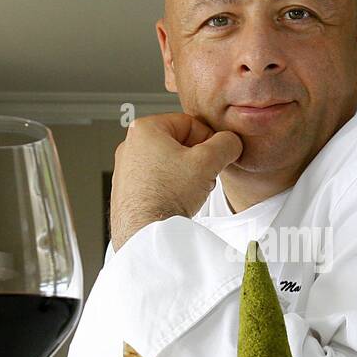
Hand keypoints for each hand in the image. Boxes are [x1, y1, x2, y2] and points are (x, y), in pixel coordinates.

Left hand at [110, 113, 242, 249]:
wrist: (145, 232)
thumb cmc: (165, 196)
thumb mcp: (208, 162)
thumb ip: (226, 144)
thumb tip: (231, 142)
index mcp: (144, 129)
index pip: (189, 123)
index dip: (210, 140)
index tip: (217, 155)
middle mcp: (130, 146)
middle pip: (178, 144)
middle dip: (198, 160)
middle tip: (206, 175)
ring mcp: (126, 170)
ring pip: (169, 163)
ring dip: (187, 175)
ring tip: (193, 191)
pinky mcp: (128, 191)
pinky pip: (157, 181)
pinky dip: (172, 188)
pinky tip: (179, 201)